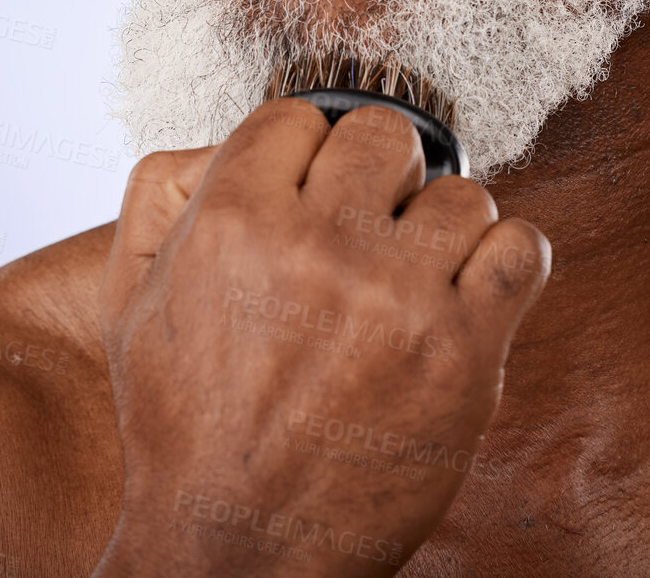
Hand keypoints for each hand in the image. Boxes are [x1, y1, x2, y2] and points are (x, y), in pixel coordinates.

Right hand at [92, 97, 549, 576]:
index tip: (314, 197)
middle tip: (368, 229)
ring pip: (461, 191)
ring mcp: (397, 298)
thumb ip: (163, 192)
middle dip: (379, 176)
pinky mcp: (462, 351)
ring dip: (441, 229)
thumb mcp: (130, 299)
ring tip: (414, 278)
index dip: (307, 154)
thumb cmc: (185, 426)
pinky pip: (519, 248)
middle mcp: (316, 248)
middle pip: (385, 135)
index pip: (300, 115)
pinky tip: (470, 288)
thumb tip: (233, 138)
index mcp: (230, 221)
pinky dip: (505, 259)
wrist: (237, 549)